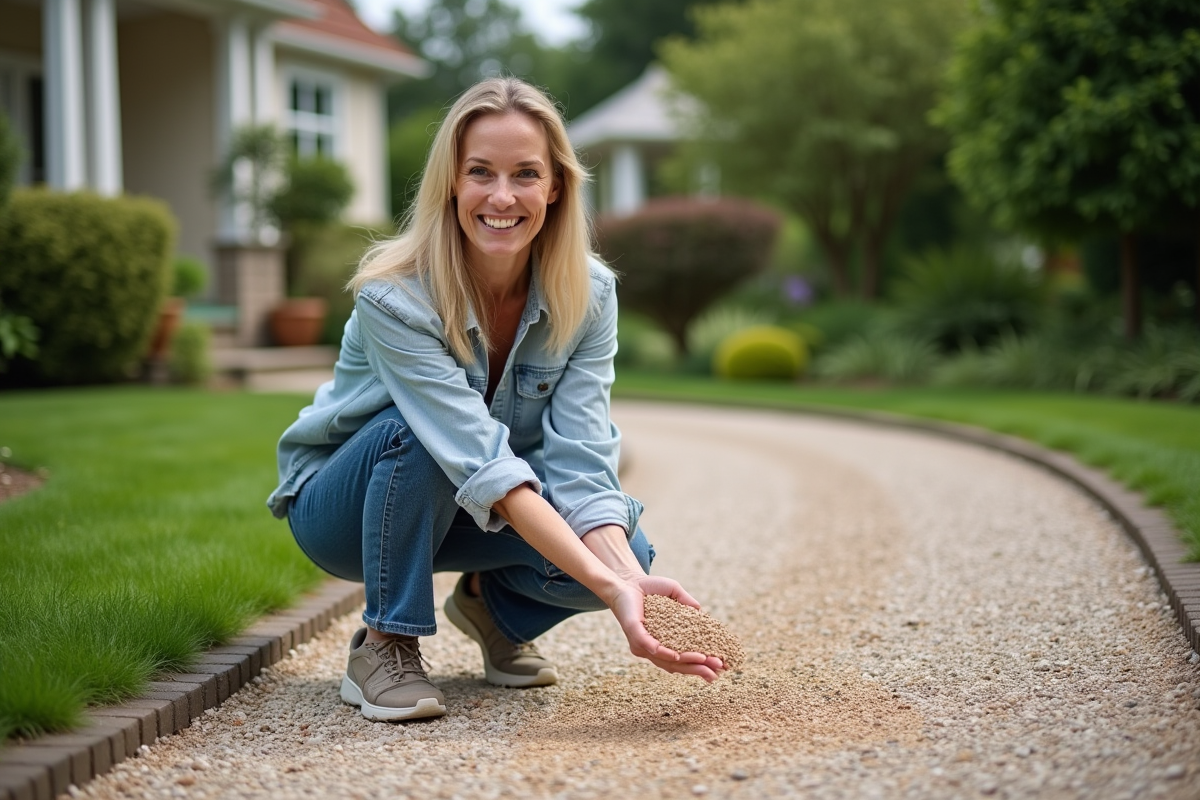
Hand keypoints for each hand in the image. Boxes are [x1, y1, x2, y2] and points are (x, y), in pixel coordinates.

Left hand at [607, 574, 724, 681]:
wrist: (627, 579)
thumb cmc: (650, 588)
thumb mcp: (674, 594)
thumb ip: (687, 604)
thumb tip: (701, 614)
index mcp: (663, 642)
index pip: (684, 659)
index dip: (702, 664)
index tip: (721, 666)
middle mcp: (652, 648)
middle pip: (678, 664)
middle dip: (699, 668)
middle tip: (718, 670)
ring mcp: (643, 644)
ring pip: (667, 659)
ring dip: (687, 661)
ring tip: (705, 661)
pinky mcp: (635, 635)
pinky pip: (652, 648)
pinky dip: (666, 653)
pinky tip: (678, 656)